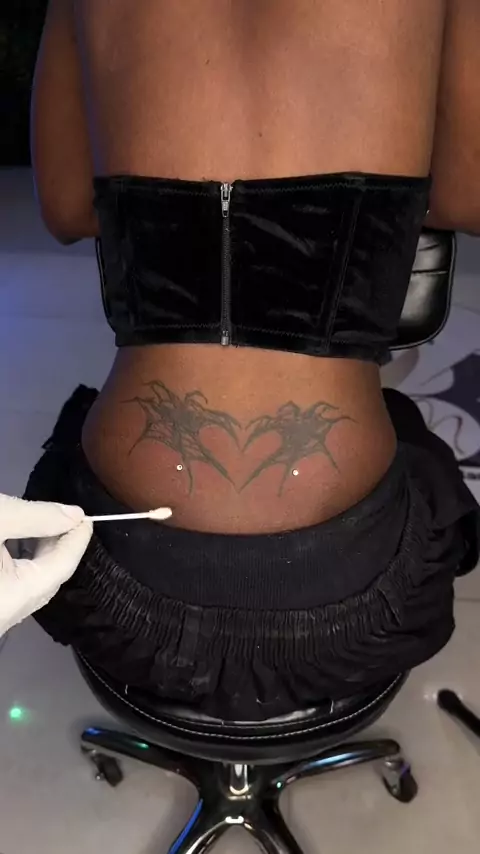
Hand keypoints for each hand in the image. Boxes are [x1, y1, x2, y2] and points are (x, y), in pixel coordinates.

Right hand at [0, 494, 92, 636]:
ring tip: (43, 523)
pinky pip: (12, 586)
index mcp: (15, 597)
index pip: (63, 567)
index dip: (77, 539)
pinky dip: (20, 562)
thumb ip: (35, 516)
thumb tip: (74, 515)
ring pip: (28, 583)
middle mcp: (7, 614)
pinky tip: (17, 540)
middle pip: (47, 578)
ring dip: (39, 554)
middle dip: (59, 545)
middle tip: (66, 516)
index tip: (86, 516)